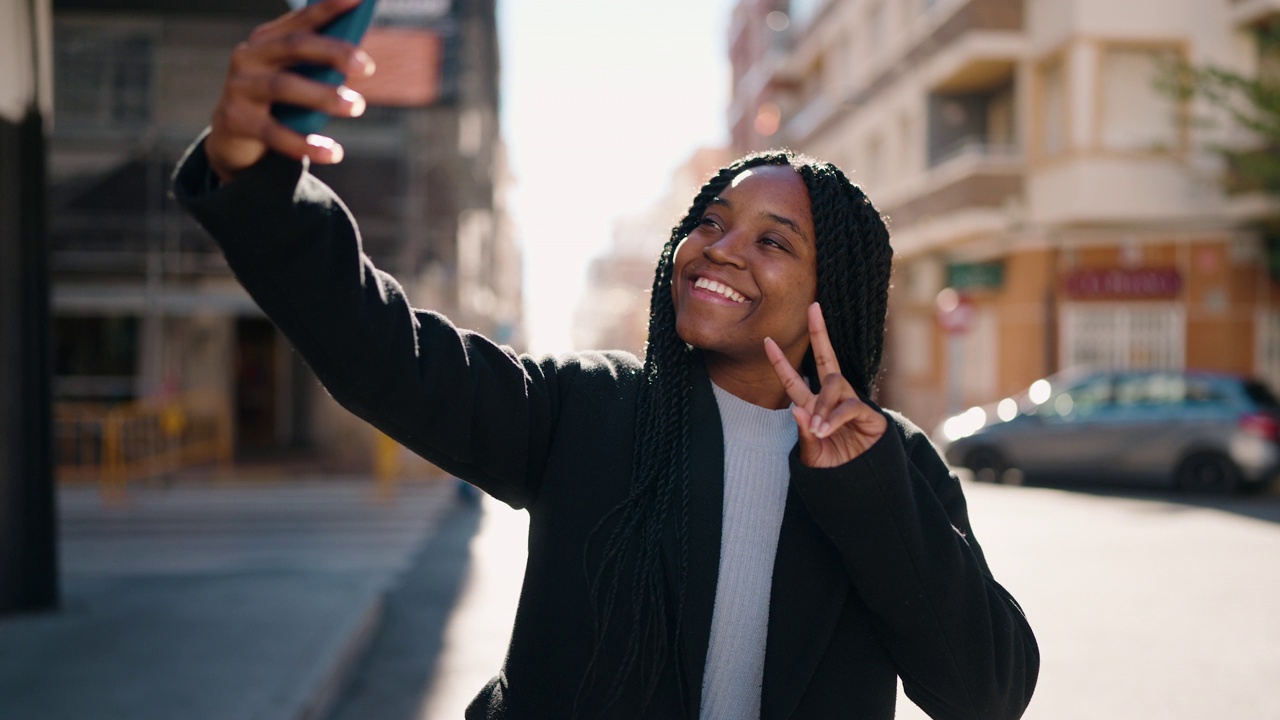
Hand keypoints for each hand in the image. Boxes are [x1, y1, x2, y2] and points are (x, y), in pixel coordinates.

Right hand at [206, 0, 374, 182]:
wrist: (233, 139)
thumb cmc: (277, 102)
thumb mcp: (295, 78)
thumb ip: (318, 65)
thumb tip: (360, 58)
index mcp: (267, 40)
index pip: (302, 20)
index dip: (329, 7)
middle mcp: (249, 57)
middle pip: (294, 46)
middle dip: (333, 52)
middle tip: (367, 67)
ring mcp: (240, 88)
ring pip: (284, 87)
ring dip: (324, 96)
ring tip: (357, 106)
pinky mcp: (236, 121)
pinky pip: (276, 133)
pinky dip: (307, 144)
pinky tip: (334, 152)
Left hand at [764, 302, 887, 467]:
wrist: (860, 488)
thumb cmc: (834, 471)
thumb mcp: (811, 456)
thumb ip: (803, 434)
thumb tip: (797, 408)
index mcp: (813, 408)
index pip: (794, 381)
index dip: (781, 362)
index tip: (766, 341)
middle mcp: (832, 400)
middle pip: (826, 359)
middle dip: (819, 333)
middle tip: (813, 308)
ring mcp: (852, 404)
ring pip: (834, 385)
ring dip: (822, 406)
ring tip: (817, 430)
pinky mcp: (870, 414)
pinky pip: (849, 405)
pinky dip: (835, 417)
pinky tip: (825, 429)